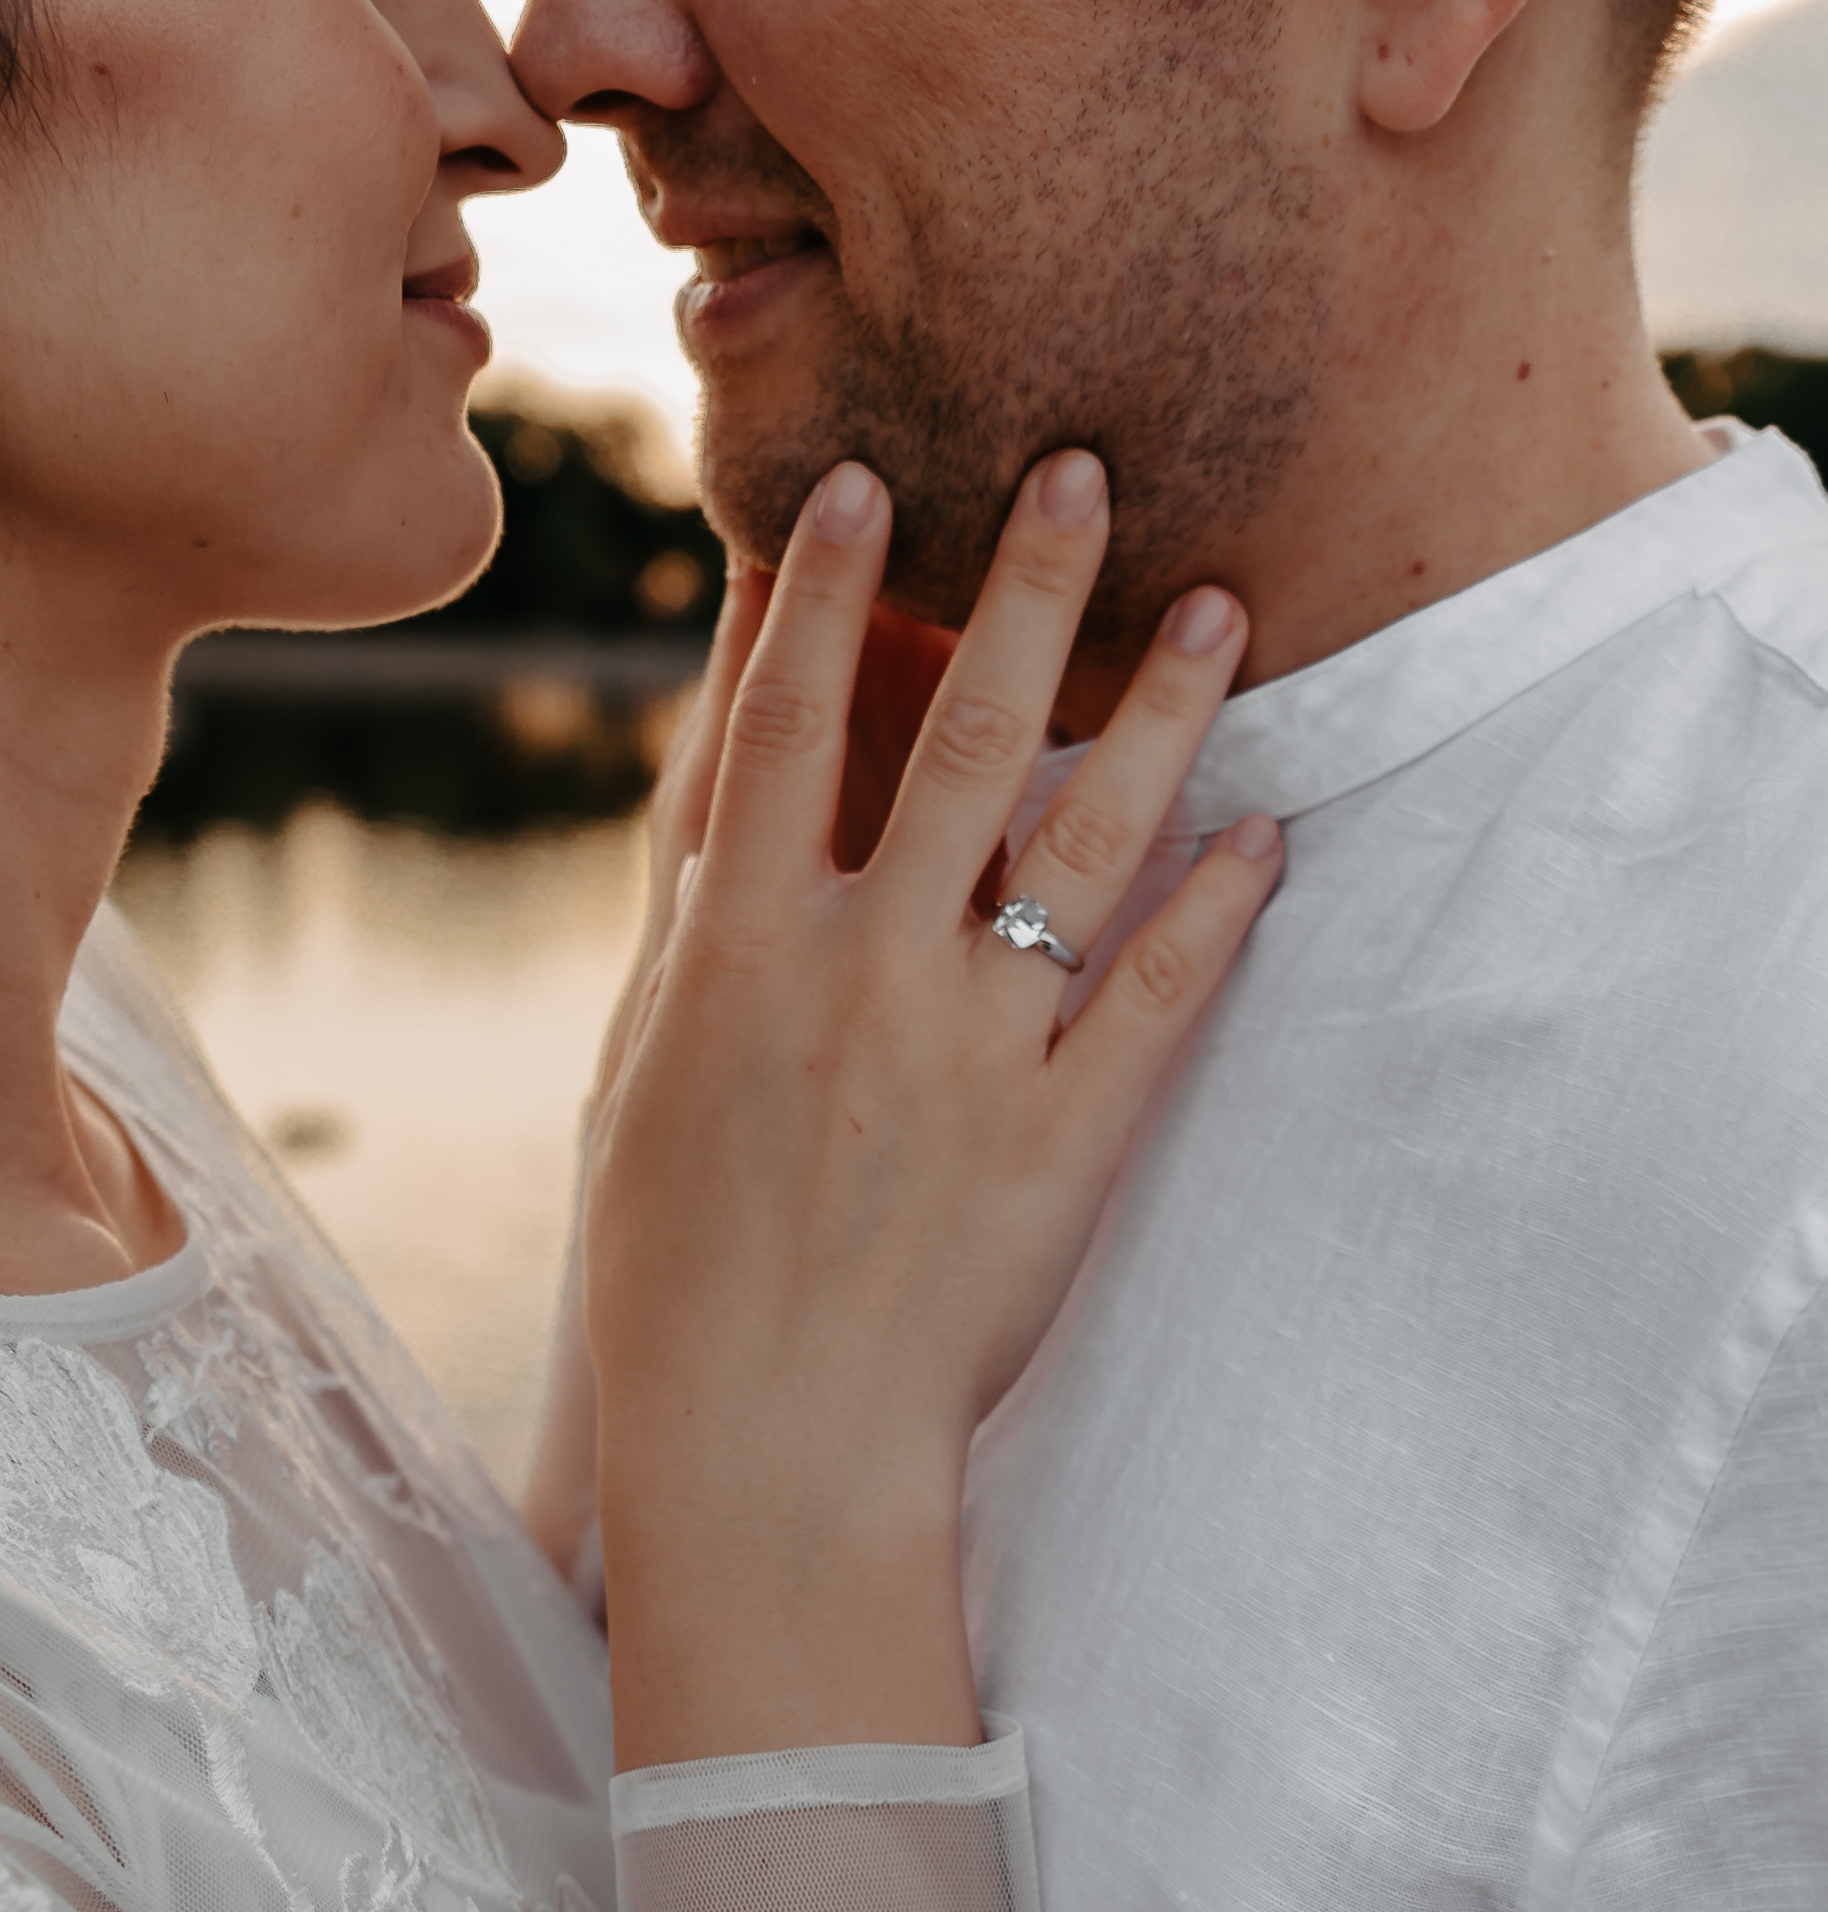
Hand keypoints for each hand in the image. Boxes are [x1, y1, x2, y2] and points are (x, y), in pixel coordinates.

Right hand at [587, 449, 1280, 1769]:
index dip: (818, 594)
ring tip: (1221, 603)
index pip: (783, 725)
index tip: (858, 479)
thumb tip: (723, 775)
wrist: (764, 1444)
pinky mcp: (1066, 1139)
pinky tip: (1271, 823)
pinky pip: (1162, 998)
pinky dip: (1221, 907)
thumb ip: (695, 916)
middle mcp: (860, 973)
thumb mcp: (640, 1068)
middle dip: (1024, 590)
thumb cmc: (670, 1263)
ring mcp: (972, 1051)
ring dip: (1159, 712)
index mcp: (737, 948)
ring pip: (1083, 842)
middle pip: (958, 739)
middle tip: (1084, 466)